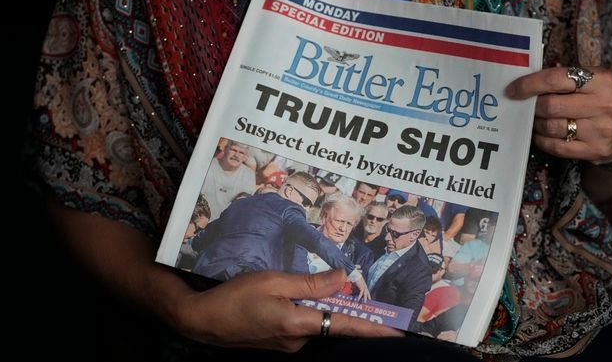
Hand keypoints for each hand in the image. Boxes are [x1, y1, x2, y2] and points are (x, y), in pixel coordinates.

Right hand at [177, 269, 400, 351]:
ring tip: (332, 291)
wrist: (201, 321)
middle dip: (350, 312)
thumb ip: (310, 282)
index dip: (372, 328)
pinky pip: (303, 325)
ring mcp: (288, 344)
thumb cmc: (235, 297)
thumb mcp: (273, 281)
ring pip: (317, 323)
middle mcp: (298, 340)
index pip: (344, 326)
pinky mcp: (279, 342)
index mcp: (298, 325)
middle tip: (372, 302)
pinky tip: (301, 298)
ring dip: (326, 309)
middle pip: (333, 324)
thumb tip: (342, 278)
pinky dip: (310, 312)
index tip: (397, 331)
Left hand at [505, 67, 611, 164]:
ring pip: (551, 127)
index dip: (529, 84)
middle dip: (533, 107)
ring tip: (537, 120)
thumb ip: (567, 78)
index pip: (556, 79)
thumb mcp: (596, 81)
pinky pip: (557, 147)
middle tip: (528, 107)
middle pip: (550, 105)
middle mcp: (603, 104)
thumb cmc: (607, 100)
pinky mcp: (595, 151)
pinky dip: (542, 140)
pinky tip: (542, 134)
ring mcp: (600, 130)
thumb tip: (527, 81)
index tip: (512, 90)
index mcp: (601, 80)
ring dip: (537, 124)